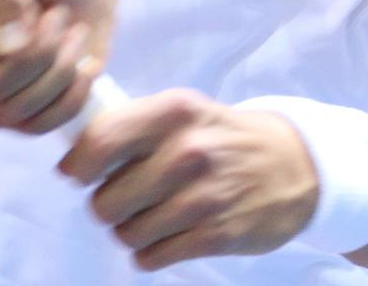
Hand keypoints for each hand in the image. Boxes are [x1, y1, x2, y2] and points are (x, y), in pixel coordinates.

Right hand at [0, 0, 117, 133]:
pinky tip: (85, 64)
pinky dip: (76, 90)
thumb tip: (8, 42)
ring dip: (63, 63)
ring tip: (75, 31)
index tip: (31, 6)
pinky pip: (49, 121)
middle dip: (41, 47)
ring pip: (24, 105)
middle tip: (60, 14)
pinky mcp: (22, 122)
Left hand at [58, 89, 318, 270]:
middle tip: (126, 197)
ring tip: (151, 214)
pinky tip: (167, 234)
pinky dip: (150, 251)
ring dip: (130, 229)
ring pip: (126, 232)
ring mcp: (204, 196)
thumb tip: (75, 152)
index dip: (78, 165)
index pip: (99, 141)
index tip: (79, 173)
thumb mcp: (183, 110)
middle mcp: (188, 151)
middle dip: (108, 204)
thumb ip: (133, 124)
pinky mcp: (218, 235)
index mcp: (174, 111)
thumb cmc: (222, 136)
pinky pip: (151, 257)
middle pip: (105, 200)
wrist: (292, 164)